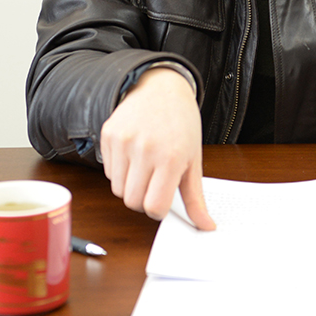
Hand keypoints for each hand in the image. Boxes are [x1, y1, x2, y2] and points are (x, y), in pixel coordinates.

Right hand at [100, 67, 215, 229]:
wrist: (162, 87)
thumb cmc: (182, 123)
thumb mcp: (194, 159)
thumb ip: (195, 197)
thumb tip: (206, 227)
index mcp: (171, 157)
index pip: (153, 207)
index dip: (158, 209)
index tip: (163, 199)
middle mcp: (145, 149)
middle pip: (133, 202)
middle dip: (144, 199)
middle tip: (155, 182)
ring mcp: (124, 141)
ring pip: (118, 190)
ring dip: (131, 186)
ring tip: (145, 166)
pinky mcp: (109, 134)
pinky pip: (108, 172)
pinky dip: (120, 171)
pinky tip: (134, 154)